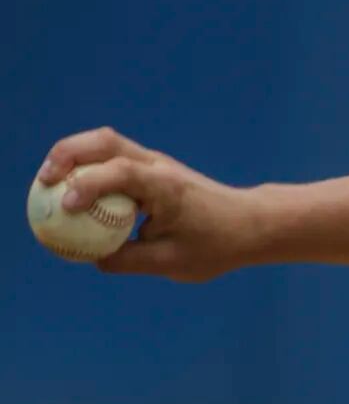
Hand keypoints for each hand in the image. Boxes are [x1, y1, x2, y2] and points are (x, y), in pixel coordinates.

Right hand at [35, 127, 268, 281]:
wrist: (250, 223)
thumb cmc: (218, 244)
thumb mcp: (173, 262)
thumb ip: (130, 260)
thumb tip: (93, 258)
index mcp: (166, 186)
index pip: (121, 172)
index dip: (89, 184)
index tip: (68, 206)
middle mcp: (157, 166)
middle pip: (104, 142)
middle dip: (67, 156)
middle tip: (44, 182)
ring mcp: (154, 163)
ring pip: (105, 143)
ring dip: (73, 156)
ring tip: (49, 182)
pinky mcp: (151, 169)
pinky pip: (111, 158)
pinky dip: (86, 166)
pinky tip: (71, 190)